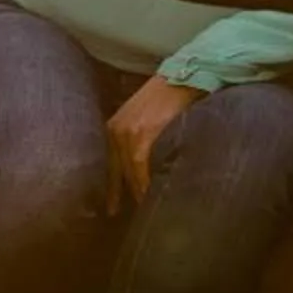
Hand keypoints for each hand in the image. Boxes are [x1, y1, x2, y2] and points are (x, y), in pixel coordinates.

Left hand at [102, 77, 201, 214]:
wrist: (182, 77)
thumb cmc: (168, 97)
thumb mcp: (144, 117)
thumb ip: (138, 137)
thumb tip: (143, 165)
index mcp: (114, 125)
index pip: (110, 164)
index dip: (111, 186)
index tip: (111, 206)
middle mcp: (115, 129)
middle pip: (115, 170)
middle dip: (117, 194)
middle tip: (115, 214)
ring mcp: (127, 131)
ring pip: (127, 171)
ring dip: (134, 191)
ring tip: (140, 210)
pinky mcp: (142, 133)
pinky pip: (139, 165)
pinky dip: (142, 181)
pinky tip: (146, 195)